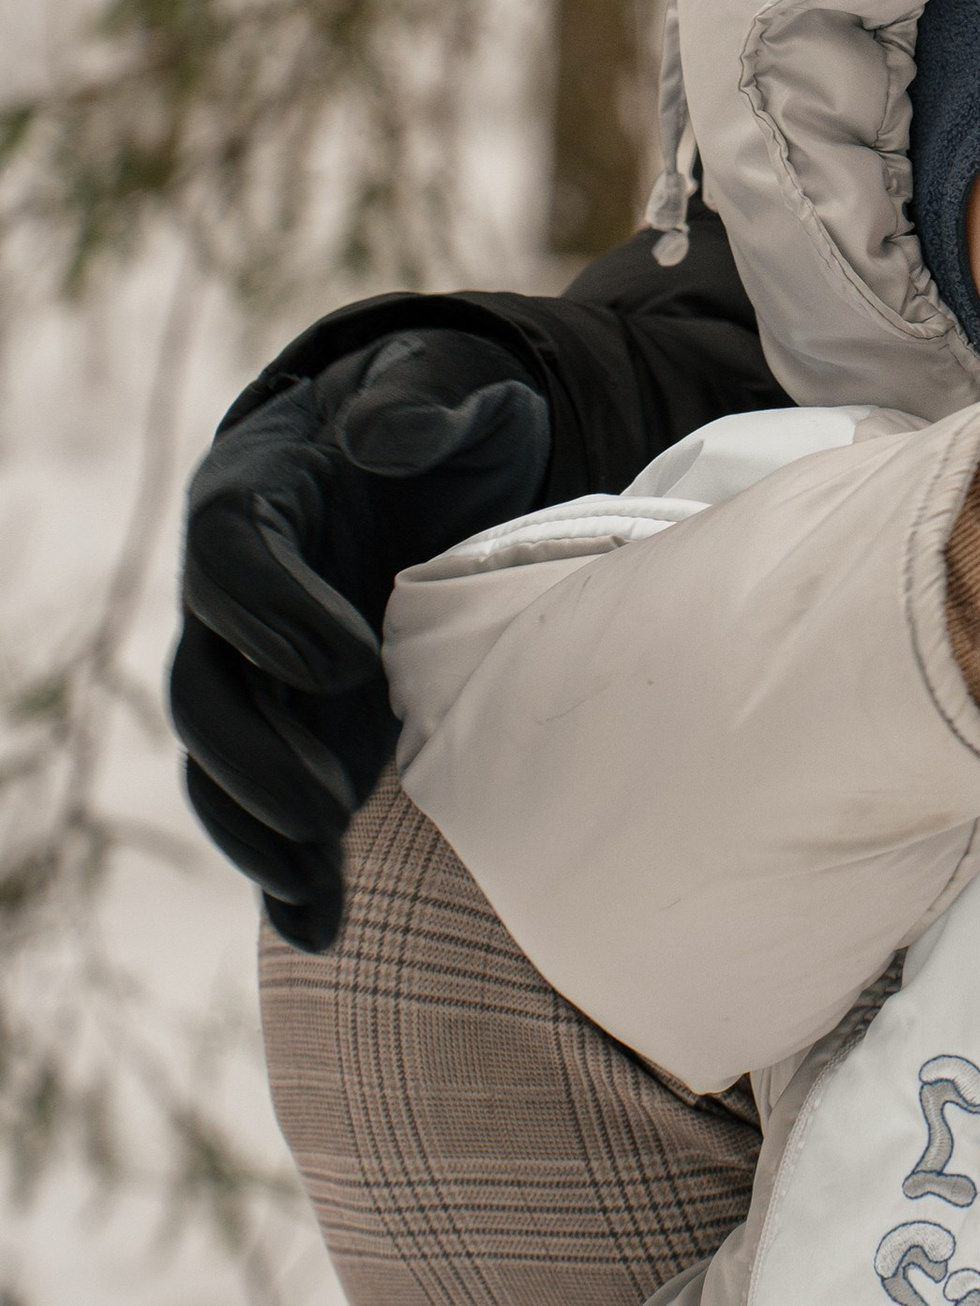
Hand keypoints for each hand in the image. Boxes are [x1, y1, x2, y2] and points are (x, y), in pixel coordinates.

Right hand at [169, 331, 550, 951]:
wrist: (445, 453)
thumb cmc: (444, 405)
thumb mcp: (449, 378)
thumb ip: (417, 400)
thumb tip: (383, 434)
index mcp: (256, 488)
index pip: (229, 551)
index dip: (272, 610)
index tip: (350, 661)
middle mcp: (233, 587)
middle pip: (204, 679)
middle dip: (257, 748)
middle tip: (331, 801)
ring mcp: (257, 663)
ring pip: (220, 755)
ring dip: (256, 826)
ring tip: (314, 883)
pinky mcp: (295, 719)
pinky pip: (262, 800)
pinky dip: (283, 865)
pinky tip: (321, 927)